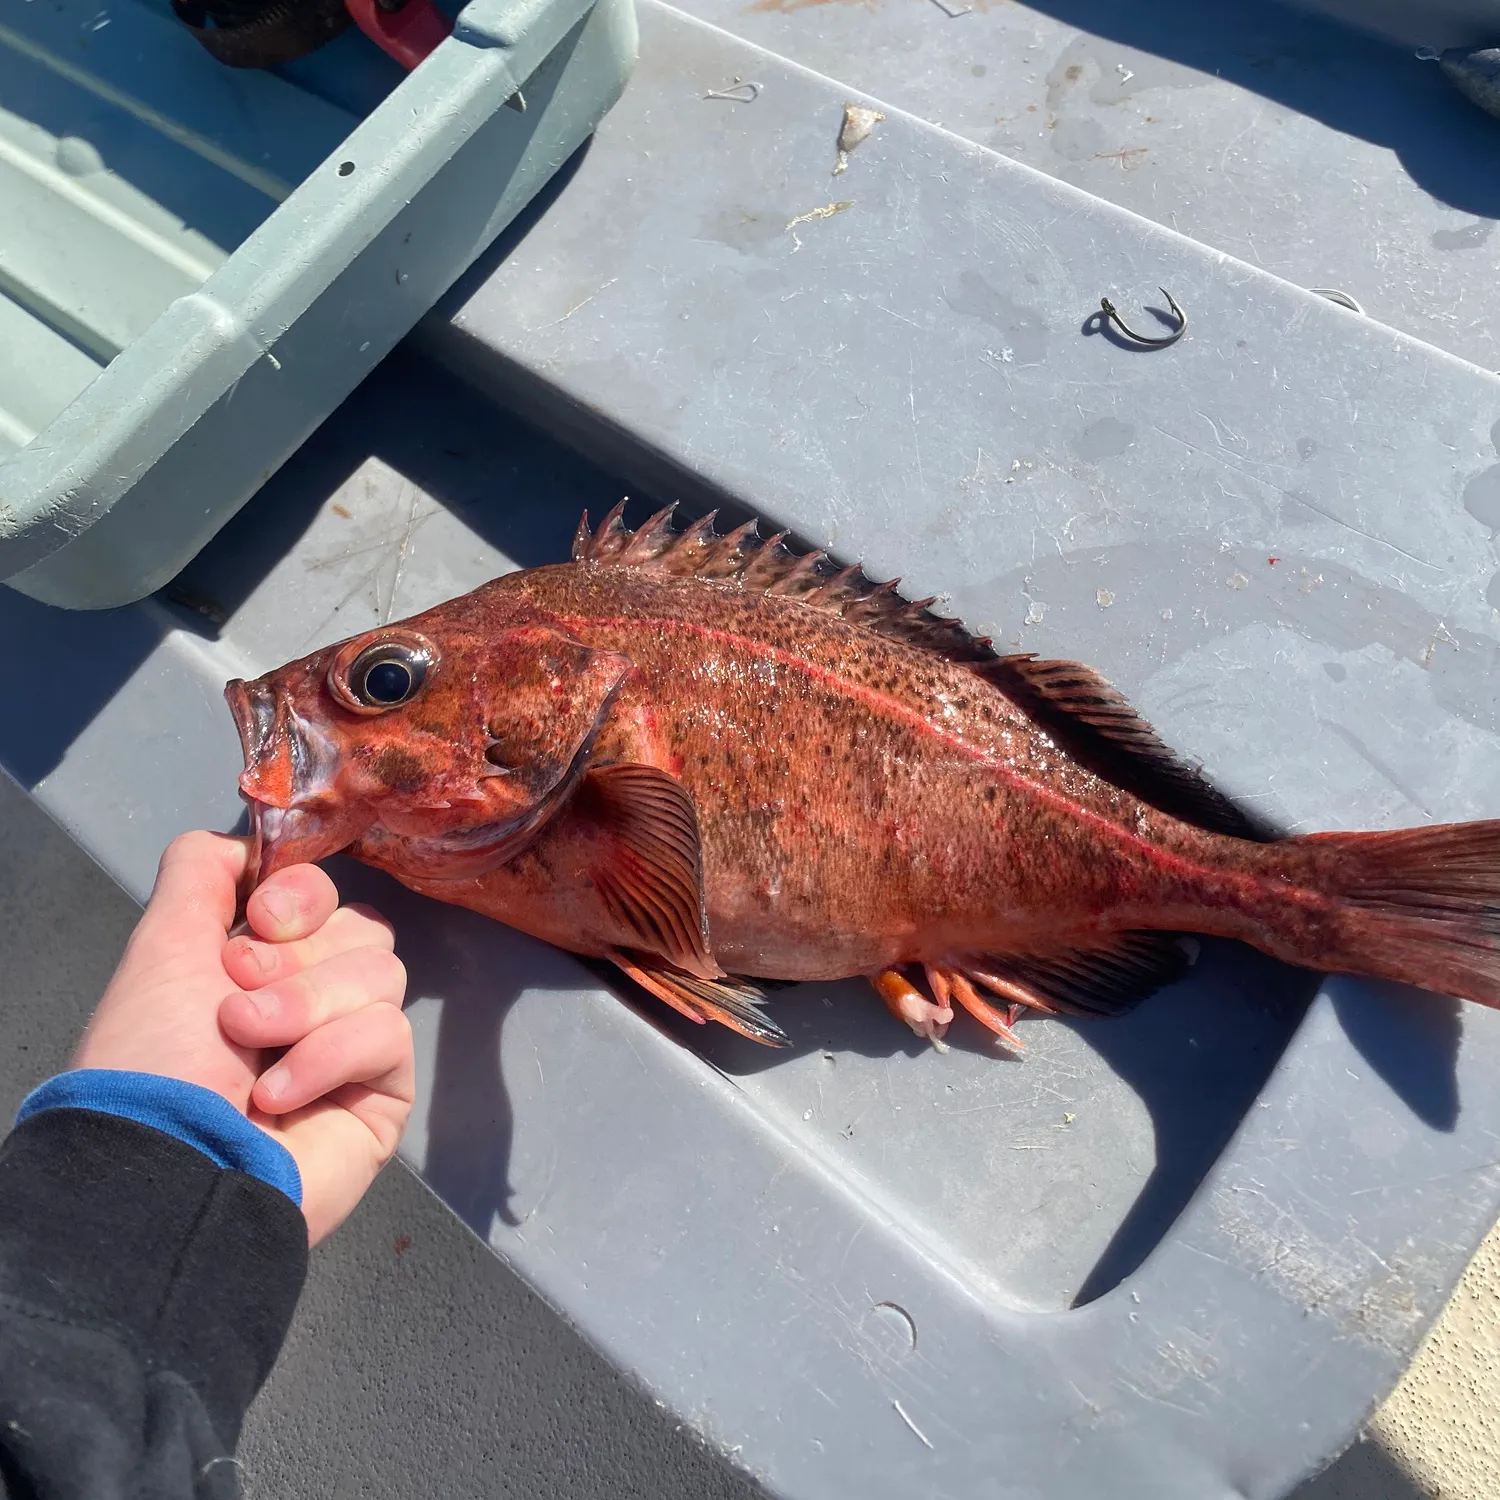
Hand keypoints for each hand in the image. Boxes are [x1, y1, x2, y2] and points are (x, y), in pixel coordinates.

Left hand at [73, 831, 412, 1243]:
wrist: (170, 1164)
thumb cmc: (154, 1059)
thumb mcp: (163, 943)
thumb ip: (201, 872)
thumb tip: (247, 843)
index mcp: (258, 965)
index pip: (323, 896)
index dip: (300, 898)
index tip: (259, 921)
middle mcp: (308, 1001)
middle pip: (360, 929)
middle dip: (296, 963)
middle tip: (237, 1009)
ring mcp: (350, 1049)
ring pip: (381, 973)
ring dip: (305, 1009)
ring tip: (252, 1056)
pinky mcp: (384, 1094)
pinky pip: (389, 1033)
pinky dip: (329, 1056)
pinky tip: (278, 1095)